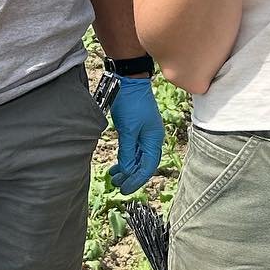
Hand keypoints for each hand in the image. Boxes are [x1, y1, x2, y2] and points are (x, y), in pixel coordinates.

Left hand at [108, 75, 164, 193]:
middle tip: (118, 185)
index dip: (137, 180)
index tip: (125, 189)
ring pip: (137, 157)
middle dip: (131, 176)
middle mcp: (152, 138)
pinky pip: (133, 148)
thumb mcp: (128, 129)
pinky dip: (126, 157)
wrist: (129, 80)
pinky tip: (118, 163)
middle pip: (144, 164)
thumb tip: (128, 171)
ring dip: (127, 168)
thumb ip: (128, 152)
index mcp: (154, 139)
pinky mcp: (136, 128)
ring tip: (115, 176)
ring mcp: (144, 133)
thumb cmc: (131, 103)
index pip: (148, 166)